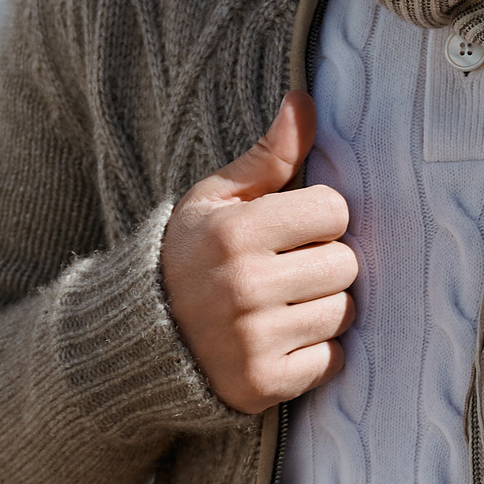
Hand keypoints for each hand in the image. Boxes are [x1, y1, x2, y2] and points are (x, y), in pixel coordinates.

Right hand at [159, 92, 356, 413]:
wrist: (137, 340)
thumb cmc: (188, 256)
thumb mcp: (216, 199)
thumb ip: (268, 154)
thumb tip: (305, 100)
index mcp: (235, 232)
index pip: (333, 210)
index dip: (318, 217)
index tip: (290, 229)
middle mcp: (244, 286)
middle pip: (346, 263)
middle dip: (324, 263)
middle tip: (287, 270)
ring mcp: (253, 340)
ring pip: (344, 312)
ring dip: (324, 308)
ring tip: (282, 304)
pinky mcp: (263, 384)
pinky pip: (332, 359)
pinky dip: (315, 352)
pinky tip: (280, 339)